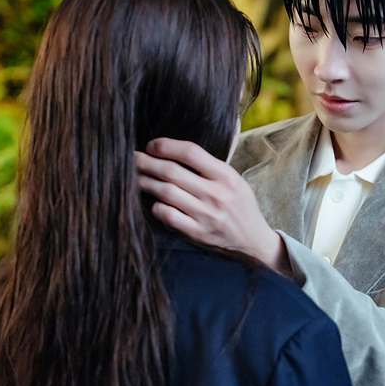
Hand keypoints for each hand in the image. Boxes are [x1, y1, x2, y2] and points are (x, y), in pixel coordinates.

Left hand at [135, 138, 291, 274]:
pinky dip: (157, 207)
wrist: (253, 239)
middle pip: (172, 172)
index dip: (166, 146)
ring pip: (166, 193)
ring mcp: (207, 215)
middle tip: (131, 158)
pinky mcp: (199, 233)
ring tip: (134, 177)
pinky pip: (169, 216)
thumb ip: (209, 165)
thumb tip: (174, 150)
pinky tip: (153, 202)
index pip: (190, 152)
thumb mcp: (234, 178)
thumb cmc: (239, 203)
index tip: (151, 145)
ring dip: (145, 183)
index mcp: (226, 175)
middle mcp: (216, 194)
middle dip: (146, 162)